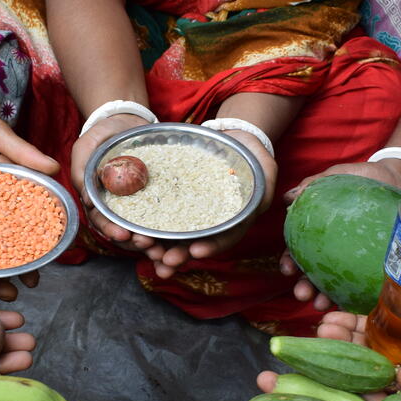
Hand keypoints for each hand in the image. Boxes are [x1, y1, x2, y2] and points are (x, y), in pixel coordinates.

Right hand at [70, 113, 160, 252]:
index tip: (123, 235)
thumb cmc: (102, 135)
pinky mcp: (154, 195)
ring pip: (143, 227)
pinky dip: (167, 225)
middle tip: (148, 244)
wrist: (126, 121)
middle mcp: (117, 205)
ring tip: (163, 246)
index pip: (102, 220)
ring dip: (152, 239)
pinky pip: (162, 213)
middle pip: (124, 229)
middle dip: (135, 241)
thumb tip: (88, 201)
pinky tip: (177, 233)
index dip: (111, 230)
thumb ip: (82, 170)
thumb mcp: (86, 146)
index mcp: (98, 199)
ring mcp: (137, 201)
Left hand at [142, 128, 276, 279]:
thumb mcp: (265, 167)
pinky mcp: (175, 199)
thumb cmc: (252, 154)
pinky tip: (135, 232)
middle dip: (179, 255)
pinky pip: (159, 214)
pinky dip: (149, 225)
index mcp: (234, 220)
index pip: (225, 237)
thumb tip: (258, 205)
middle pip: (195, 243)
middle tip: (165, 262)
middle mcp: (212, 222)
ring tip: (145, 251)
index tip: (196, 250)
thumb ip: (264, 186)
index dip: (211, 246)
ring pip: (174, 234)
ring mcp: (192, 212)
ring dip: (160, 247)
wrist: (231, 138)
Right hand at [280, 159, 400, 309]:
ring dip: (323, 297)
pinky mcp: (374, 266)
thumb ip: (313, 185)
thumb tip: (289, 197)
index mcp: (319, 233)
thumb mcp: (336, 176)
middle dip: (304, 287)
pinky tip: (347, 306)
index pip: (299, 251)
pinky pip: (362, 285)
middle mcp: (334, 250)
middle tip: (302, 294)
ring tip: (320, 304)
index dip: (290, 261)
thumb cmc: (362, 177)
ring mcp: (354, 260)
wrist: (399, 178)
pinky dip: (352, 298)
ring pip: (335, 284)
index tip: (287, 269)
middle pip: (314, 273)